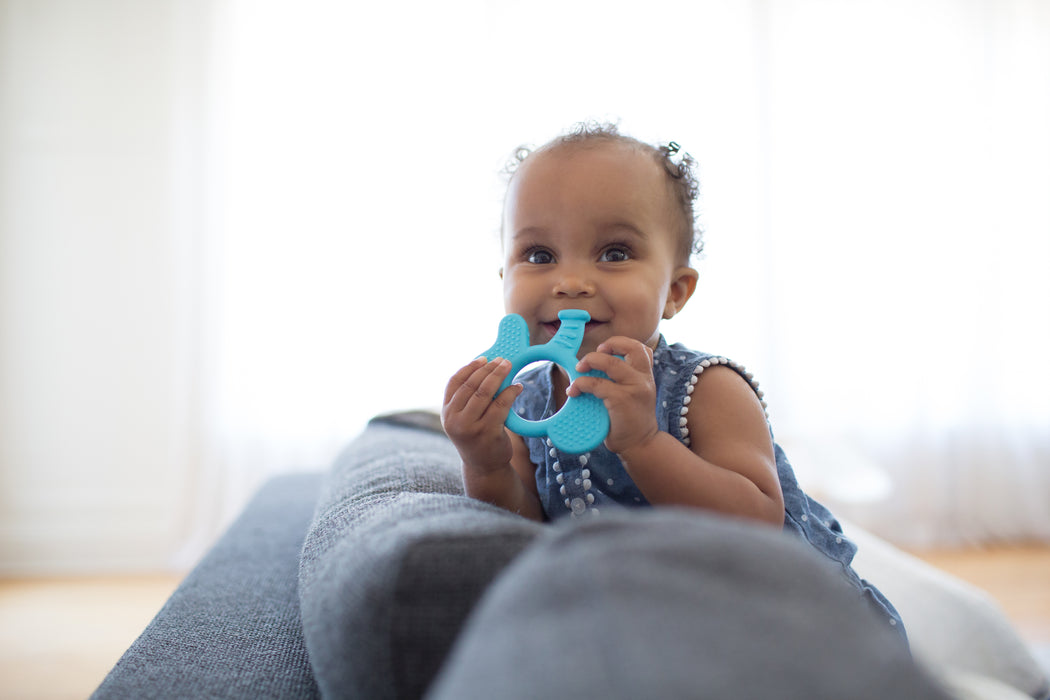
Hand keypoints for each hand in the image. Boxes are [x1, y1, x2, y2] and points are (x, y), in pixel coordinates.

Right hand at [441, 357, 522, 471]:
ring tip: (508, 366)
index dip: (469, 368)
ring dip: (498, 376)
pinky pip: (500, 405)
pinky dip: (510, 392)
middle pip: (471, 385)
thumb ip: (468, 398)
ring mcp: (469, 427)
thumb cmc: (477, 437)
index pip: (454, 383)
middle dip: (487, 369)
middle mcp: (454, 419)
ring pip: (484, 393)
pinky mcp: (487, 432)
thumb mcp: (465, 418)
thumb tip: (486, 368)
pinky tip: (517, 387)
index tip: (483, 359)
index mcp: (446, 413)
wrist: (484, 466)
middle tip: (501, 360)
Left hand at [568, 337, 659, 454]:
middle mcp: (643, 379)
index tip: (605, 349)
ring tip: (578, 369)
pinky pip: (597, 384)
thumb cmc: (631, 421)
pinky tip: (574, 390)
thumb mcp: (633, 396)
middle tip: (593, 355)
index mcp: (646, 376)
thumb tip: (592, 369)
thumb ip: (622, 381)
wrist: (641, 445)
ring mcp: (634, 388)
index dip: (622, 343)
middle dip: (609, 344)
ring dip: (590, 361)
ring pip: (610, 363)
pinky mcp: (621, 399)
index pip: (641, 349)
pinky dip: (582, 383)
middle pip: (631, 347)